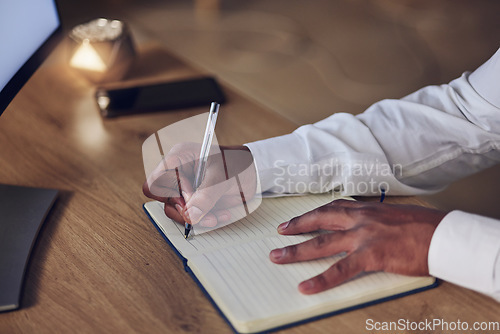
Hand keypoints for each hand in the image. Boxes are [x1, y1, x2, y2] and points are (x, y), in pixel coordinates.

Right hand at [143, 143, 256, 226]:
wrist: (253, 171)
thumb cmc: (237, 163)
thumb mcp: (221, 177)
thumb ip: (206, 196)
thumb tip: (190, 215)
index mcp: (179, 158)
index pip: (156, 181)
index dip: (169, 195)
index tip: (189, 201)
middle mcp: (178, 173)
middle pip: (165, 200)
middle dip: (186, 211)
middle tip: (204, 215)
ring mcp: (185, 188)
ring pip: (178, 211)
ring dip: (196, 218)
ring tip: (216, 217)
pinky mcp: (194, 200)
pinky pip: (191, 216)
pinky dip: (205, 219)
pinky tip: (221, 214)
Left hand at [269, 199, 446, 293]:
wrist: (443, 234)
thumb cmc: (424, 226)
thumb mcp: (394, 215)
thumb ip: (374, 220)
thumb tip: (365, 227)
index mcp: (366, 209)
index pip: (331, 208)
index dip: (311, 214)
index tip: (297, 219)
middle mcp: (360, 219)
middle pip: (320, 221)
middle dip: (297, 227)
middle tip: (280, 233)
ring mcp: (363, 236)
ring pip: (322, 243)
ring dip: (297, 251)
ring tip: (278, 257)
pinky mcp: (371, 255)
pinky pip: (340, 269)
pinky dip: (321, 279)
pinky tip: (307, 286)